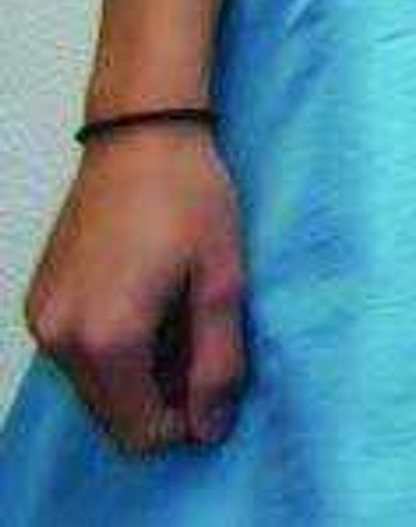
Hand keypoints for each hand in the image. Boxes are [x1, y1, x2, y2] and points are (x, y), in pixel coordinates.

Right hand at [21, 124, 246, 454]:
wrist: (139, 137)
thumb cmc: (189, 199)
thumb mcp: (222, 282)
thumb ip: (217, 362)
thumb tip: (209, 430)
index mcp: (108, 339)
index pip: (140, 432)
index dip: (187, 420)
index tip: (215, 377)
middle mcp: (61, 340)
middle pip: (114, 416)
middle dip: (163, 396)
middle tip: (202, 339)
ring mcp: (42, 322)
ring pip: (95, 388)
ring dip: (139, 371)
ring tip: (177, 313)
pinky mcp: (39, 304)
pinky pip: (78, 355)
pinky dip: (114, 348)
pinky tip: (149, 302)